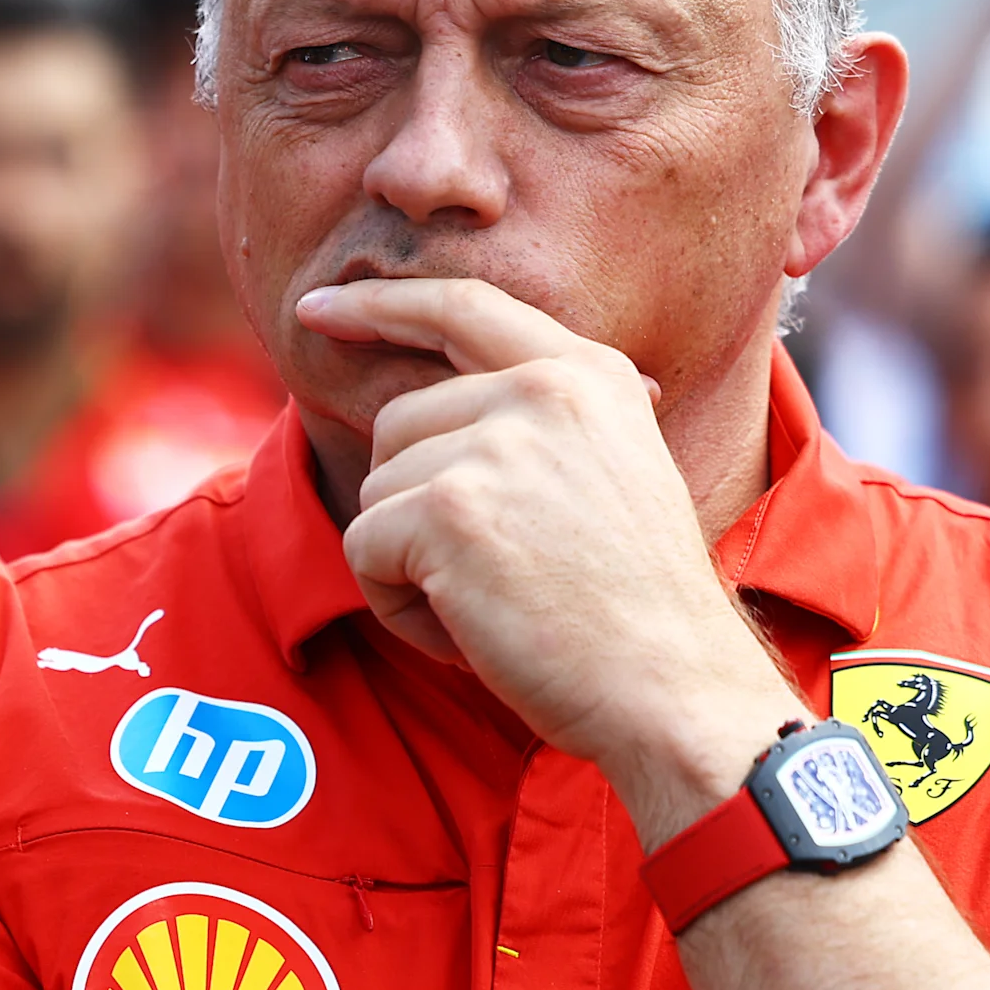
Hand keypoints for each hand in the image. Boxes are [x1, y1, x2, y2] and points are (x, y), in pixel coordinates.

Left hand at [303, 278, 795, 832]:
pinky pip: (364, 548)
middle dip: (413, 506)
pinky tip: (467, 629)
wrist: (671, 685)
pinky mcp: (448, 509)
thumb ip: (541, 424)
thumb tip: (444, 406)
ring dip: (408, 562)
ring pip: (377, 490)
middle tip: (490, 575)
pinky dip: (396, 605)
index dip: (381, 304)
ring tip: (491, 604)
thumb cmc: (636, 607)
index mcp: (587, 373)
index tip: (318, 309)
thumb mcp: (612, 471)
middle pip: (397, 423)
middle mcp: (541, 390)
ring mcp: (493, 444)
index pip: (462, 306)